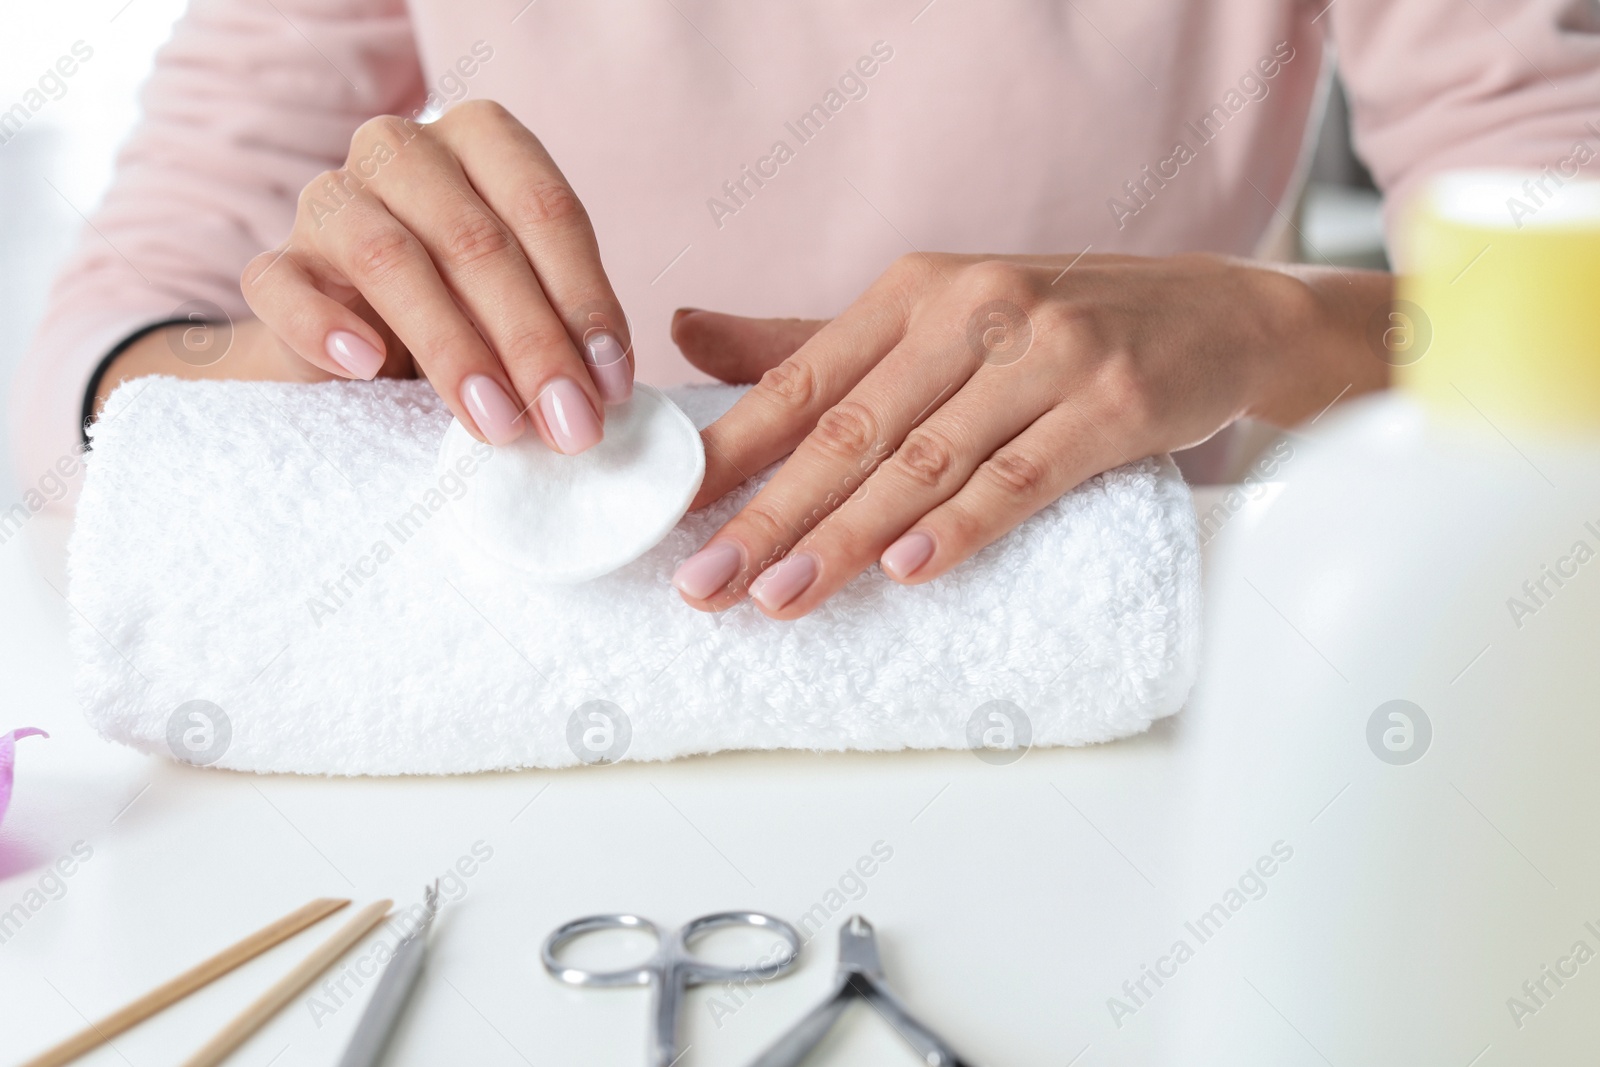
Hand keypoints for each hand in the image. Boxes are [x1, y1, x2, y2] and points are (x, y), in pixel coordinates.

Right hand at [238, 100, 630, 452]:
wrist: (358, 343)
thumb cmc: (467, 311)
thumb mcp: (526, 305)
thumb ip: (564, 324)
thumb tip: (604, 389)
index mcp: (484, 140)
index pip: (545, 210)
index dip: (585, 301)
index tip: (611, 386)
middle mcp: (404, 150)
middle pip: (476, 241)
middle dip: (533, 343)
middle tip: (568, 425)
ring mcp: (331, 198)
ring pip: (390, 259)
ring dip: (452, 349)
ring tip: (497, 423)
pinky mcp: (277, 261)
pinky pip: (285, 286)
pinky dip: (325, 327)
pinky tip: (367, 368)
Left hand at [668, 252, 1390, 618]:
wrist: (1218, 314)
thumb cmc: (1059, 324)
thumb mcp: (937, 316)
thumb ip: (814, 341)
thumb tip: (687, 333)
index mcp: (916, 291)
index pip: (802, 377)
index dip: (731, 450)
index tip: (669, 517)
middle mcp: (975, 309)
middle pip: (853, 429)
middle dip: (770, 515)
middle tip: (705, 585)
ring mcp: (1049, 354)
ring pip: (927, 461)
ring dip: (847, 538)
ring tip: (780, 599)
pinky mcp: (1114, 404)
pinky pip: (1023, 476)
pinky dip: (963, 526)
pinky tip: (907, 571)